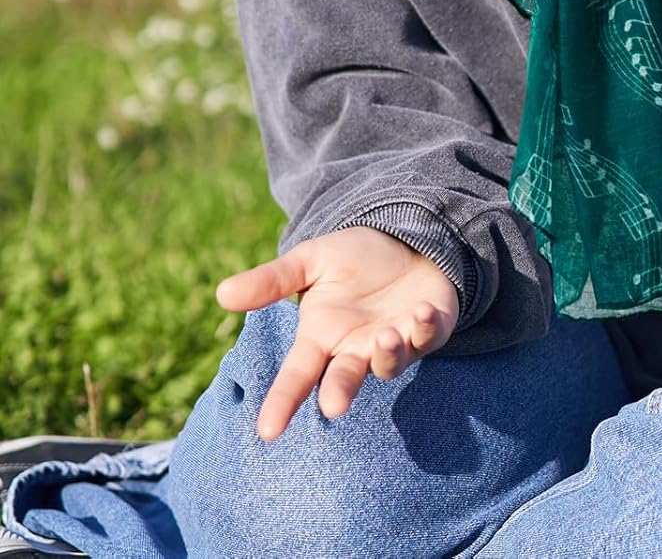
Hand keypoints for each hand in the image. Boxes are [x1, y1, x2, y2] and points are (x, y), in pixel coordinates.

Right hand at [216, 226, 459, 441]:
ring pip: (389, 364)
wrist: (406, 239)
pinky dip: (425, 328)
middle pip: (344, 379)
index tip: (267, 431)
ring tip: (384, 338)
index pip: (297, 375)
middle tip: (333, 406)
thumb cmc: (355, 257)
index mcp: (322, 337)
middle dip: (339, 392)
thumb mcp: (312, 260)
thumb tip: (221, 293)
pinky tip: (420, 312)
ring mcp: (394, 343)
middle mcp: (356, 349)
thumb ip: (272, 280)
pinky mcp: (429, 330)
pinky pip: (428, 337)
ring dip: (387, 355)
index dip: (283, 401)